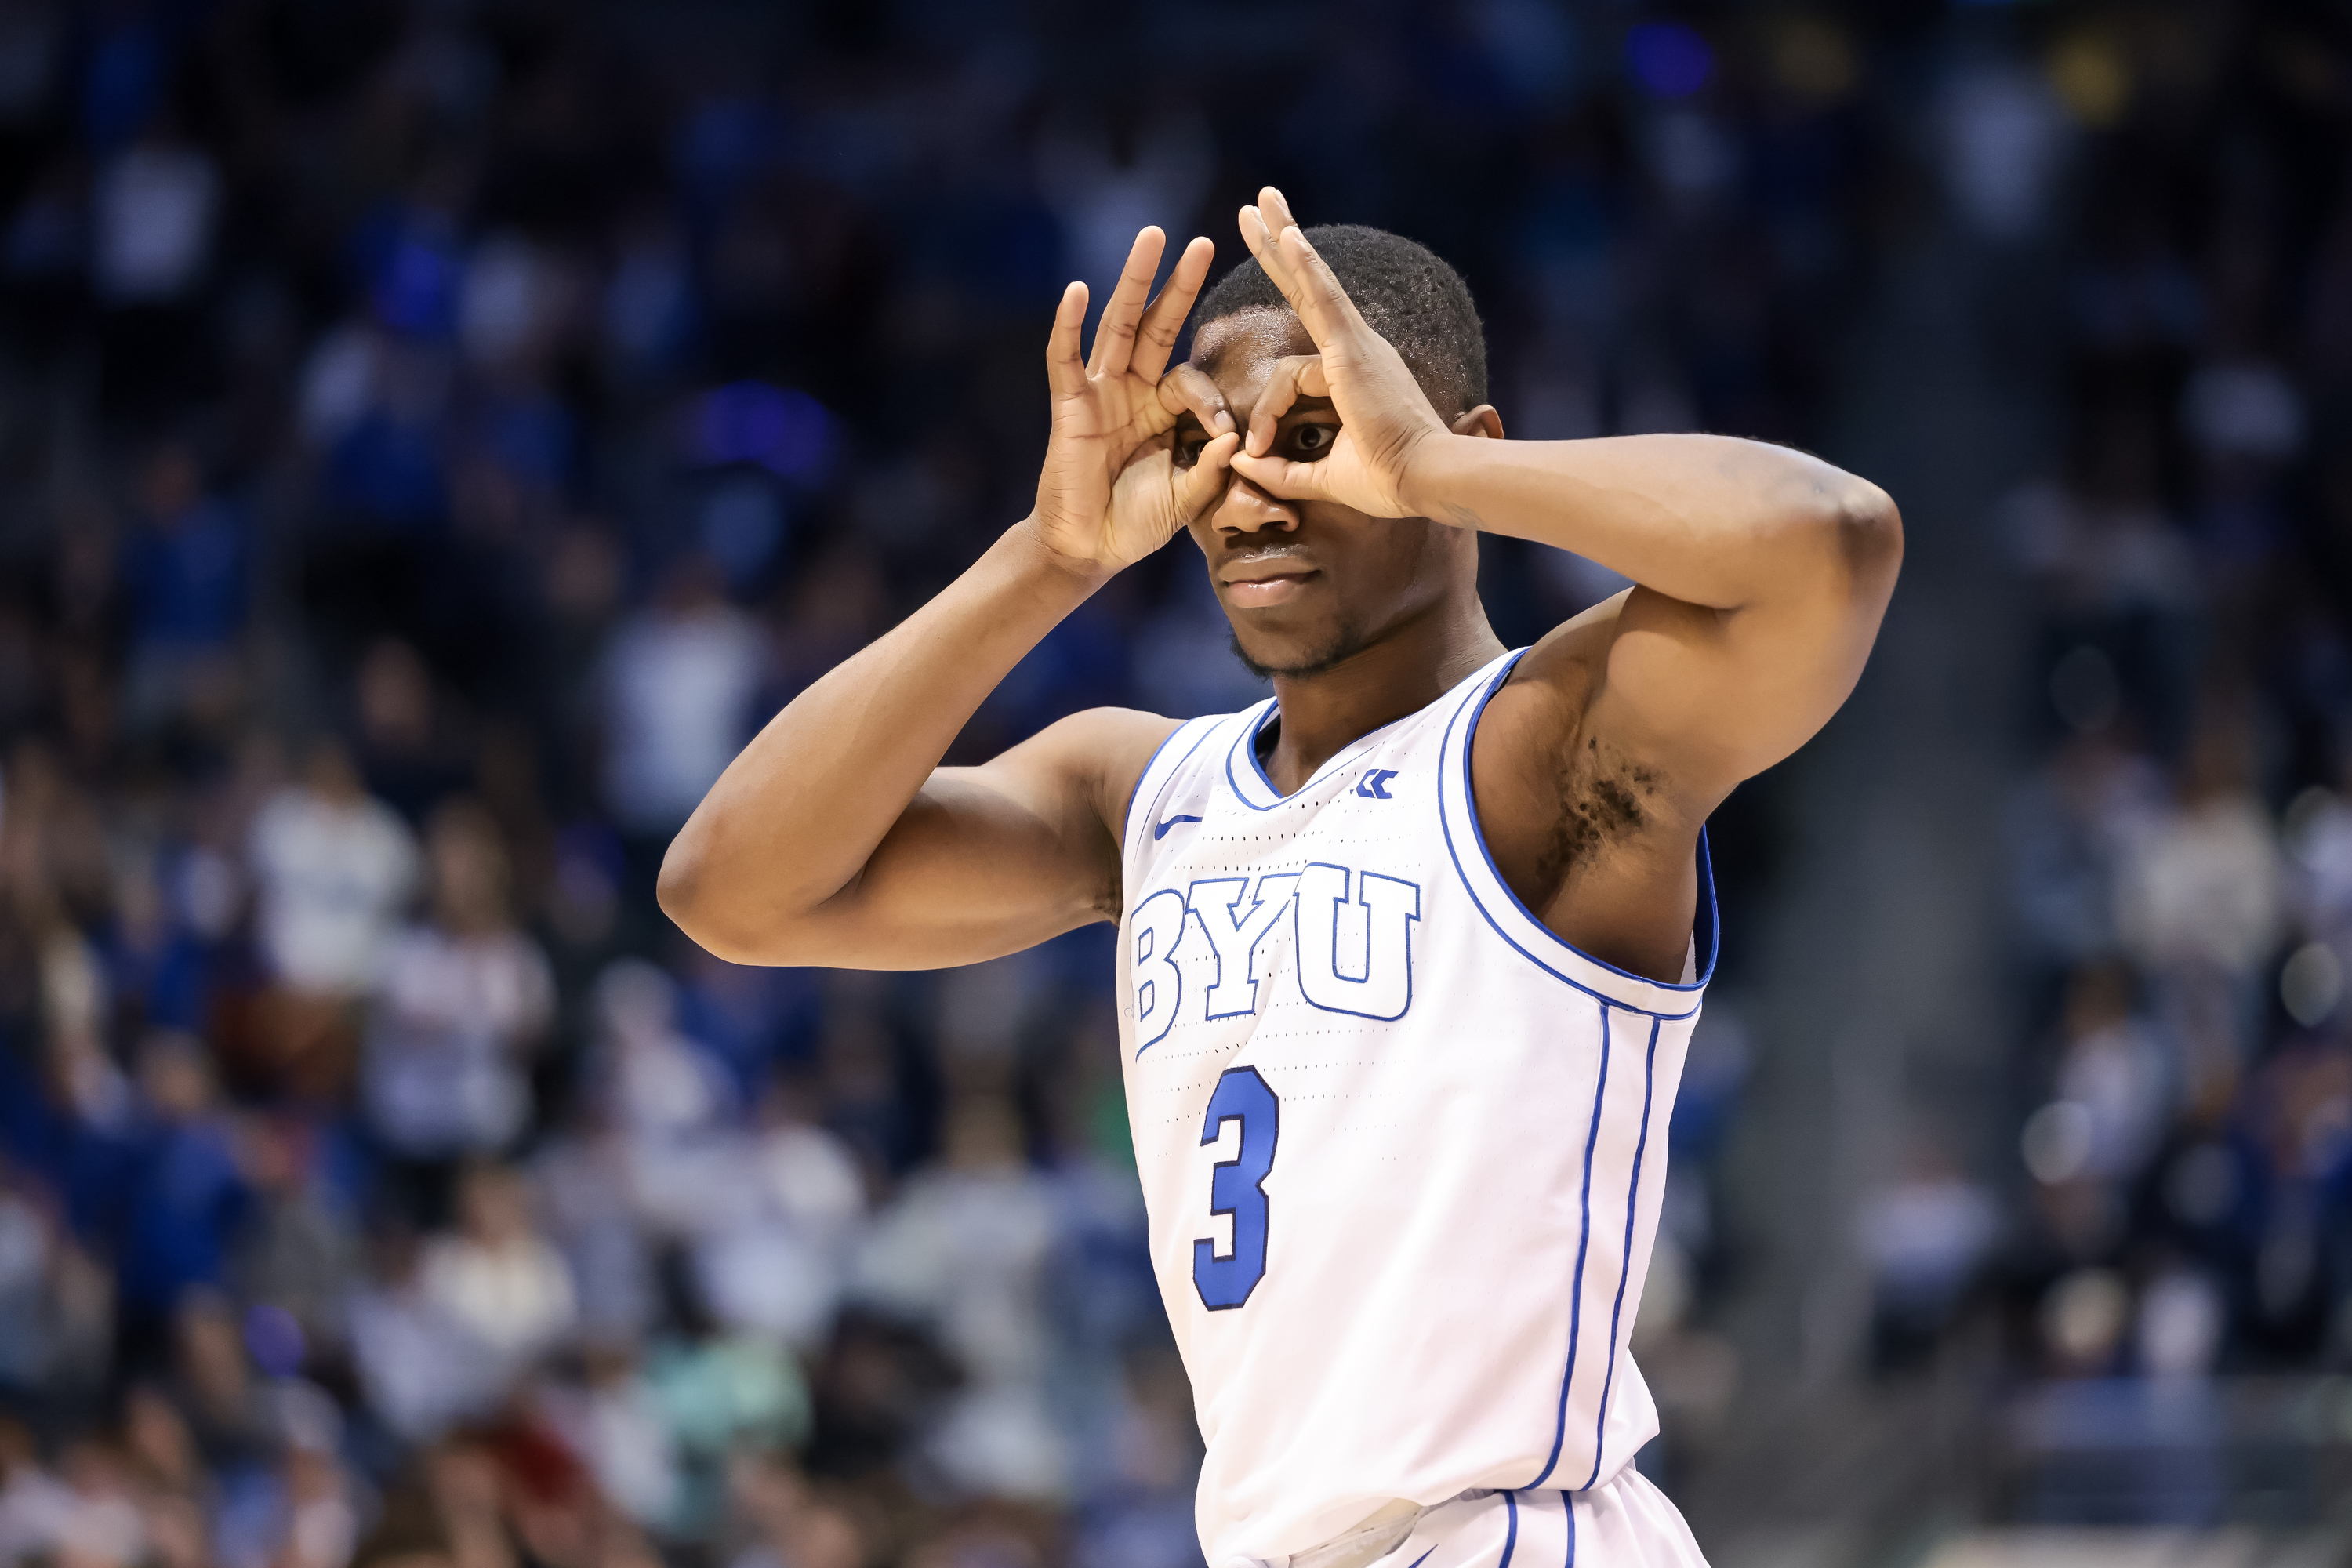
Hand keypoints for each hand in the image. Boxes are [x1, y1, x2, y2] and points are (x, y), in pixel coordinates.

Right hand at [1029, 227, 1241, 573]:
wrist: (1089, 550)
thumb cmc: (1136, 523)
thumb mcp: (1186, 498)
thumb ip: (1210, 471)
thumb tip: (1235, 442)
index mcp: (1161, 409)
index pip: (1191, 380)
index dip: (1211, 402)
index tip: (1226, 436)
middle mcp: (1131, 390)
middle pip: (1156, 325)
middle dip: (1177, 284)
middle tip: (1202, 241)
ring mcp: (1099, 394)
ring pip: (1117, 326)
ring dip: (1134, 281)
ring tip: (1152, 238)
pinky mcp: (1070, 407)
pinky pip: (1066, 360)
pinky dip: (1069, 325)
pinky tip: (1077, 291)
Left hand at [1226, 187, 1453, 519]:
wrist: (1424, 481)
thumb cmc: (1387, 482)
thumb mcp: (1322, 478)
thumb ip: (1280, 472)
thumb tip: (1241, 465)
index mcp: (1352, 378)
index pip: (1294, 372)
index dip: (1266, 409)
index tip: (1256, 449)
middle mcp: (1357, 351)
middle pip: (1308, 291)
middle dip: (1281, 252)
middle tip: (1258, 210)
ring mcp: (1356, 346)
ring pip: (1311, 285)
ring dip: (1283, 241)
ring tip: (1257, 203)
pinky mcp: (1352, 350)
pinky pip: (1323, 298)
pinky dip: (1305, 266)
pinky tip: (1288, 235)